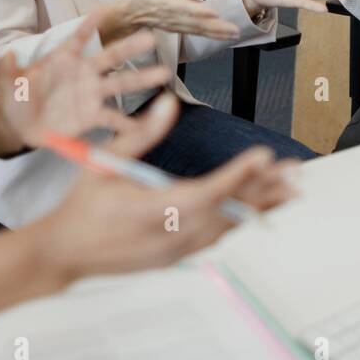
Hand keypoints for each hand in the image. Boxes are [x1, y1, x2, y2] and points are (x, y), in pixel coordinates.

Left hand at [0, 10, 172, 148]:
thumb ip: (7, 69)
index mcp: (63, 59)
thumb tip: (8, 54)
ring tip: (163, 75)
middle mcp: (82, 74)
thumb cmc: (14, 98)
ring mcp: (90, 95)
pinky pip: (112, 119)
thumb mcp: (6, 83)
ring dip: (141, 79)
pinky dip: (128, 123)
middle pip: (110, 57)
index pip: (78, 38)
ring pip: (120, 84)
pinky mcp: (91, 116)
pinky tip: (145, 126)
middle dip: (130, 48)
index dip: (89, 25)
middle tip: (150, 38)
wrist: (19, 124)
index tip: (103, 9)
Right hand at [34, 138, 298, 280]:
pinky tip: (257, 206)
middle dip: (264, 192)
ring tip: (289, 189)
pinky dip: (238, 220)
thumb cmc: (81, 206)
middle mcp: (168, 235)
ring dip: (259, 207)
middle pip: (228, 213)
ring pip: (227, 228)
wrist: (64, 253)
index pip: (205, 192)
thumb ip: (141, 133)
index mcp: (149, 210)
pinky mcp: (176, 257)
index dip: (237, 175)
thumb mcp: (104, 161)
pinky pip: (216, 237)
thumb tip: (170, 102)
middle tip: (295, 173)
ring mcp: (174, 251)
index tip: (263, 155)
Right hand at [99, 0, 238, 42]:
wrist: (124, 16)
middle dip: (215, 28)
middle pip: (195, 24)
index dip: (198, 12)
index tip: (213, 13)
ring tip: (233, 34)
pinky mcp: (176, 29)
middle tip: (234, 30)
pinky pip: (194, 32)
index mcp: (164, 3)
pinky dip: (208, 35)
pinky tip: (221, 36)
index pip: (183, 9)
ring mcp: (174, 25)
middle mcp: (170, 17)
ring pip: (197, 30)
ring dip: (216, 33)